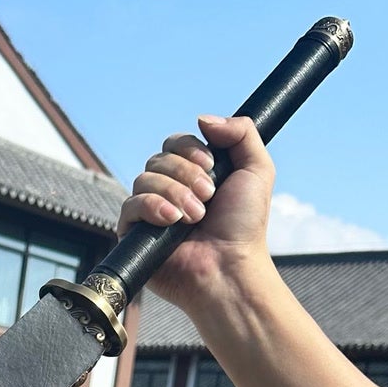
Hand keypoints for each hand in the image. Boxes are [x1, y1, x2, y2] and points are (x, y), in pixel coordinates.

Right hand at [116, 114, 275, 314]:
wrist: (228, 268)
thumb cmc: (244, 228)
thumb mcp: (257, 169)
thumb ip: (242, 132)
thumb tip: (202, 118)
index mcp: (193, 174)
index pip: (175, 143)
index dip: (191, 150)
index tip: (212, 167)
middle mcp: (169, 191)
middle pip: (159, 159)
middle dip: (185, 175)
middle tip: (208, 198)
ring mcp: (149, 213)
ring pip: (144, 178)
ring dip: (174, 193)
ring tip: (194, 217)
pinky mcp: (134, 234)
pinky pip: (130, 205)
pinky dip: (152, 207)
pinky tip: (172, 221)